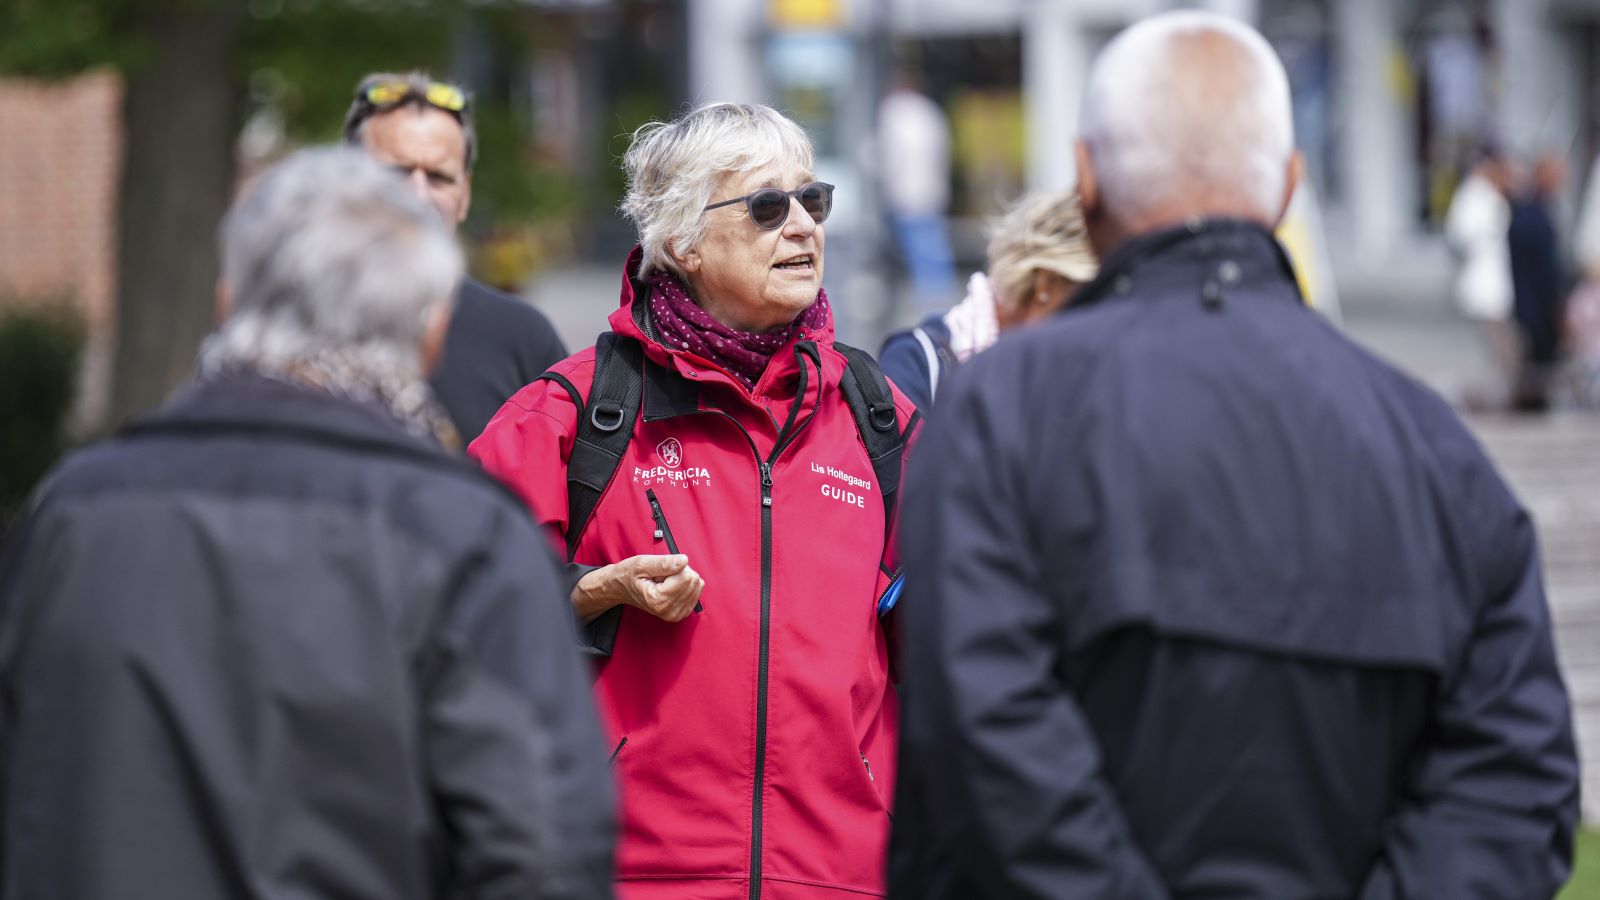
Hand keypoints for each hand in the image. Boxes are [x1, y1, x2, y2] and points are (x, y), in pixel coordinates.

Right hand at [573, 554, 705, 623]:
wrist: (621, 589)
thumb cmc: (628, 575)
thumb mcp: (642, 564)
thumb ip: (664, 563)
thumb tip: (684, 561)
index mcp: (659, 600)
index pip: (686, 576)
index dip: (674, 566)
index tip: (659, 571)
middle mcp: (669, 611)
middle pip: (693, 580)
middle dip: (679, 572)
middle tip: (661, 576)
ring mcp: (676, 614)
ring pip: (697, 585)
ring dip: (682, 578)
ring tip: (663, 581)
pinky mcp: (681, 613)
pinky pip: (697, 591)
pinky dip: (685, 585)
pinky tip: (670, 586)